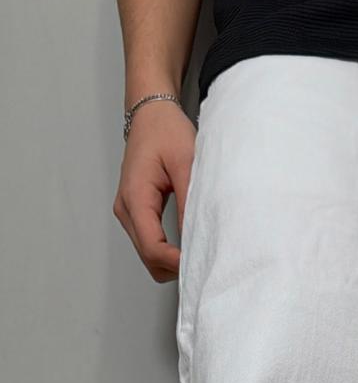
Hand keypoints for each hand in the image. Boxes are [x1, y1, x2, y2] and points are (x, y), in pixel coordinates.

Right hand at [113, 101, 196, 281]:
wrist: (151, 115)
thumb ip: (190, 203)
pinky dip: (168, 251)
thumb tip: (198, 239)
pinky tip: (188, 244)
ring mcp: (128, 213)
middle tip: (206, 263)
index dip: (177, 262)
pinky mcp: (135, 213)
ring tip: (199, 253)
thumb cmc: (166, 131)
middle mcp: (126, 209)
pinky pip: (150, 244)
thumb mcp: (186, 164)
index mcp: (135, 196)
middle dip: (175, 267)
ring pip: (148, 256)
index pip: (152, 247)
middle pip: (149, 258)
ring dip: (172, 261)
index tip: (201, 264)